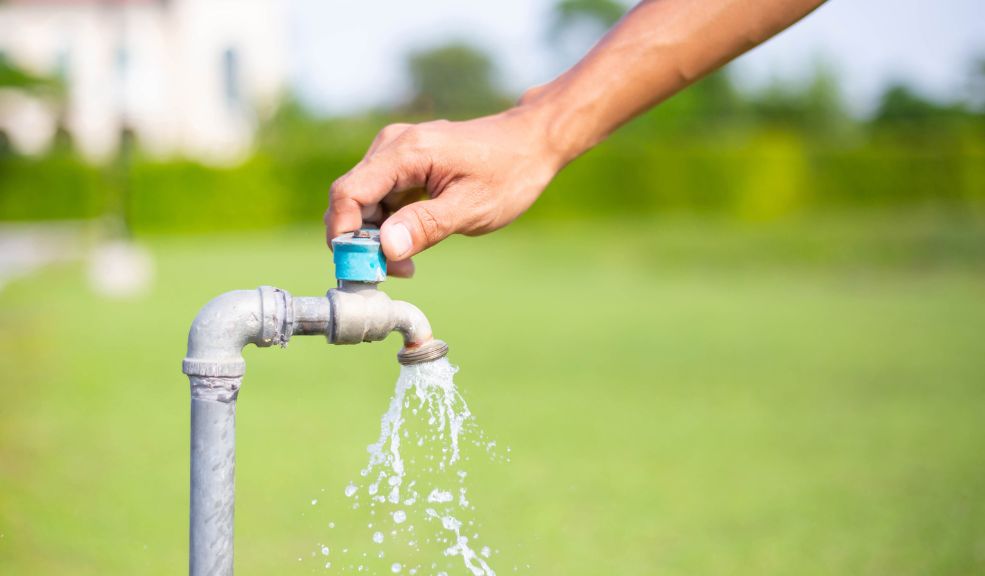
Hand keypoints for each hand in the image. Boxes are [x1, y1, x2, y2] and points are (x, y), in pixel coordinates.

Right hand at [325, 106, 562, 276]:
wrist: (531, 143)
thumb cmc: (509, 173)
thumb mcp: (472, 207)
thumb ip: (425, 226)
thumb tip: (385, 248)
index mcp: (406, 152)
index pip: (349, 192)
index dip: (344, 234)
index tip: (360, 267)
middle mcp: (392, 145)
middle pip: (352, 199)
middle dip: (362, 241)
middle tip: (395, 272)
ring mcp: (396, 152)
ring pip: (364, 201)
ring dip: (376, 236)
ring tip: (409, 263)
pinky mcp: (404, 163)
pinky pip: (380, 197)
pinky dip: (388, 224)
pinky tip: (411, 242)